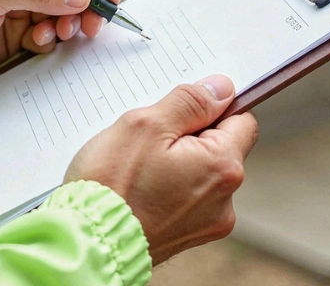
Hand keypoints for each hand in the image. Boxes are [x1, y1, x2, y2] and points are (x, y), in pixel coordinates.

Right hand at [64, 75, 258, 264]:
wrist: (87, 242)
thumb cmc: (111, 185)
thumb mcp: (146, 124)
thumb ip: (190, 102)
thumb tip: (221, 89)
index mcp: (222, 166)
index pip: (242, 120)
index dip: (213, 108)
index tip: (183, 110)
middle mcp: (224, 200)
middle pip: (220, 148)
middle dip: (190, 136)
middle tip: (151, 140)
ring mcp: (207, 223)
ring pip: (201, 172)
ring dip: (178, 162)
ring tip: (140, 167)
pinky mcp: (188, 236)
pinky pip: (187, 197)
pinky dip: (169, 187)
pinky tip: (140, 187)